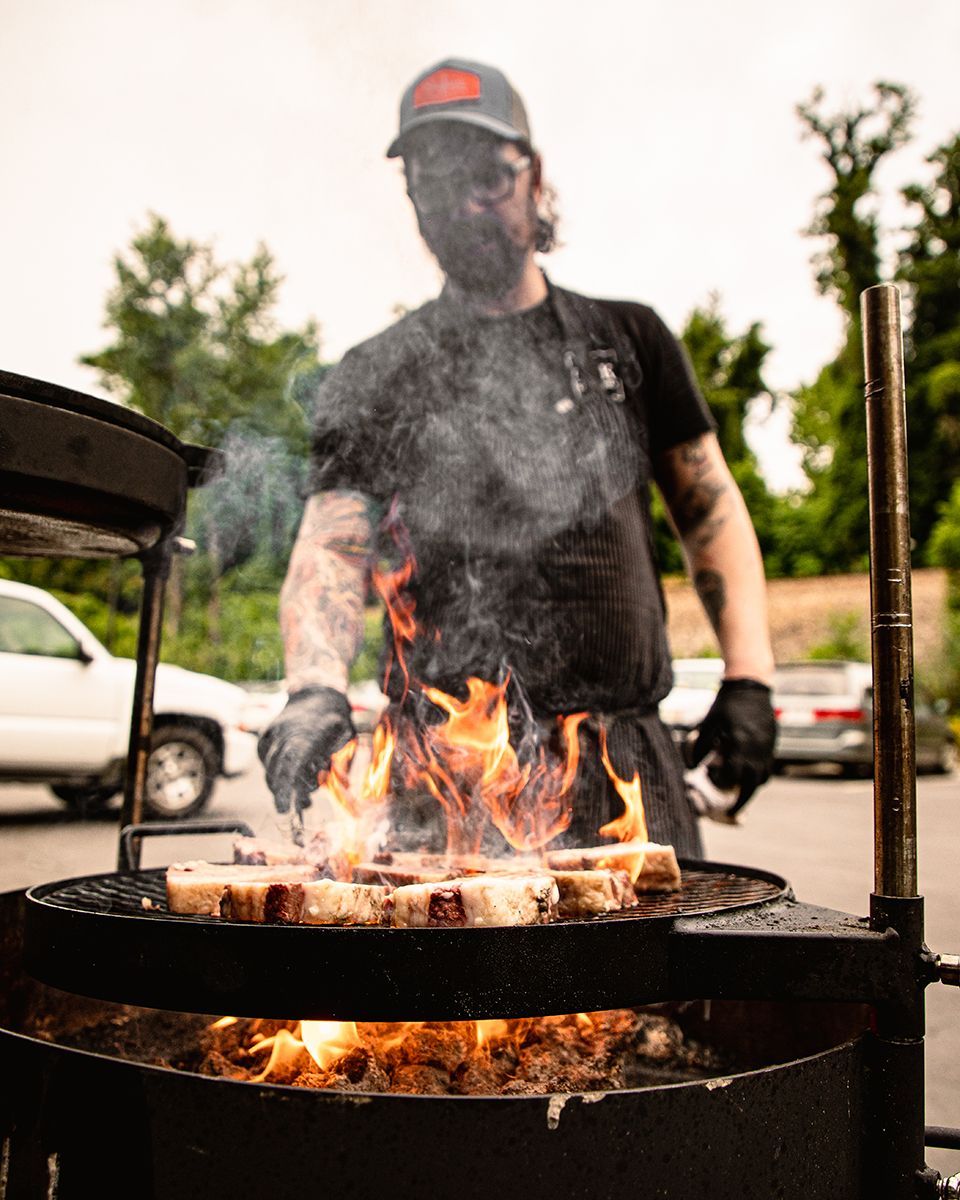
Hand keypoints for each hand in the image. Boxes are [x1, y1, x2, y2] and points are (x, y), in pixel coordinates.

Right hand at [257, 686, 355, 814]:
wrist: (315, 693)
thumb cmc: (335, 718)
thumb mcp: (346, 737)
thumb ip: (340, 761)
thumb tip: (341, 788)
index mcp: (305, 733)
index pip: (290, 763)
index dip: (285, 788)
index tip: (285, 809)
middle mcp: (283, 734)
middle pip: (276, 772)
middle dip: (286, 795)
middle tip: (305, 806)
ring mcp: (270, 735)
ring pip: (270, 771)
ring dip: (285, 787)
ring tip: (306, 797)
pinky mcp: (264, 738)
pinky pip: (267, 764)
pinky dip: (278, 775)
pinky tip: (296, 779)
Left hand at [690, 678, 776, 812]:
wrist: (750, 686)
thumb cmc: (726, 704)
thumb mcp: (709, 722)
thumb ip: (701, 746)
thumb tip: (692, 767)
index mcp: (739, 743)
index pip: (731, 774)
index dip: (720, 782)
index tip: (710, 781)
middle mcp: (755, 749)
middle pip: (751, 784)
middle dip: (742, 801)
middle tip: (733, 813)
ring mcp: (766, 747)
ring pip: (762, 778)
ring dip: (751, 789)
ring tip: (740, 796)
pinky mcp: (772, 744)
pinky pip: (768, 768)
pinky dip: (758, 777)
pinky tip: (748, 777)